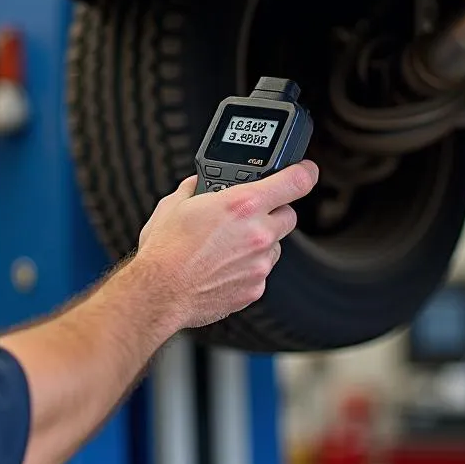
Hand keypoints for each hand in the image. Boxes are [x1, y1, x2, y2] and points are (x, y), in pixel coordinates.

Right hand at [134, 161, 318, 330]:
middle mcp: (258, 233)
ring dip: (259, 243)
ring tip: (225, 247)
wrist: (159, 292)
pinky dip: (247, 268)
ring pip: (275, 245)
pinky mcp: (255, 288)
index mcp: (242, 204)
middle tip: (247, 216)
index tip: (305, 171)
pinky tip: (221, 267)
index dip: (304, 172)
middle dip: (272, 212)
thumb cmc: (165, 250)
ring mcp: (259, 263)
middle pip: (288, 215)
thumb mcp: (175, 204)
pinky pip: (261, 271)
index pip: (295, 181)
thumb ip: (196, 188)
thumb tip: (201, 183)